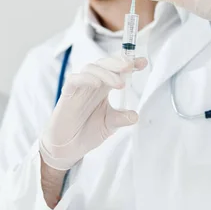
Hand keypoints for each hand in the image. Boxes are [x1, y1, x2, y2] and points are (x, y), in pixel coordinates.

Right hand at [39, 56, 146, 170]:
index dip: (130, 64)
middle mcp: (92, 84)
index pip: (117, 70)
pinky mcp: (67, 94)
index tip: (143, 62)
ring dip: (106, 72)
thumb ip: (121, 118)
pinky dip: (86, 78)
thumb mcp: (109, 125)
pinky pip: (74, 80)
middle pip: (104, 64)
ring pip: (90, 68)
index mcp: (104, 88)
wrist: (68, 147)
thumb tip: (135, 115)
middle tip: (131, 66)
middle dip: (118, 62)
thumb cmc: (87, 131)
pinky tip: (97, 84)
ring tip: (119, 84)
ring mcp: (79, 88)